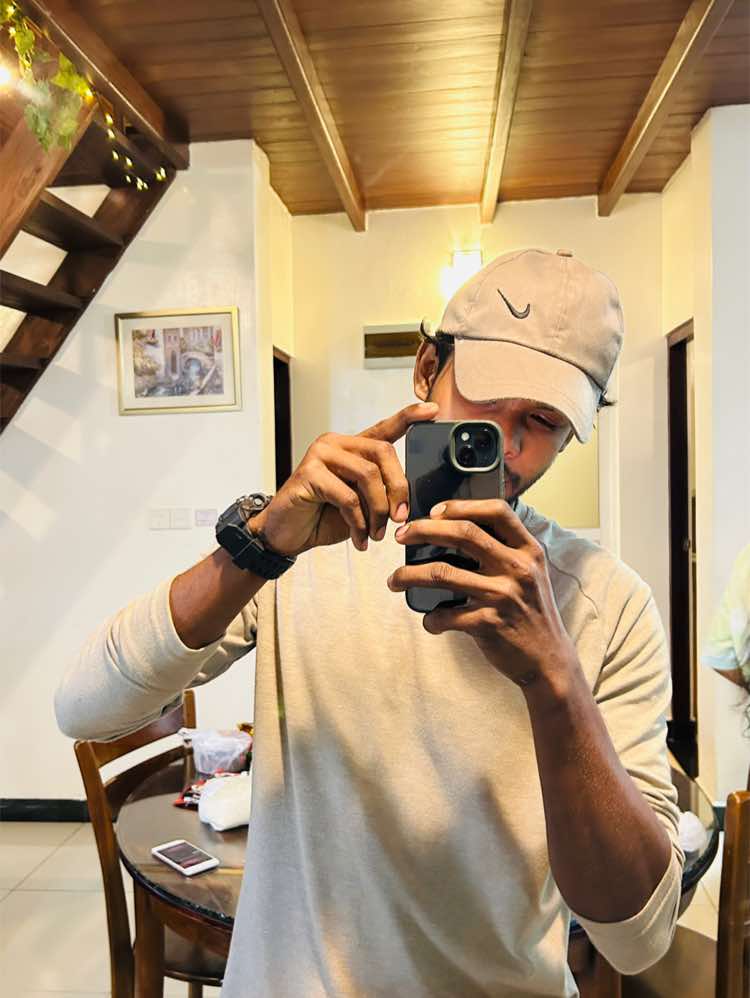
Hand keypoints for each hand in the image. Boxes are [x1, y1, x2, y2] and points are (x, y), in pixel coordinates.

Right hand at [249, 402, 439, 557]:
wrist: (287, 535)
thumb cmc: (323, 517)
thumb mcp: (361, 505)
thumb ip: (379, 493)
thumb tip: (405, 502)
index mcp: (351, 447)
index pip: (384, 428)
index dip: (409, 417)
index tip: (433, 410)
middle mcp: (335, 443)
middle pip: (382, 453)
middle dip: (398, 489)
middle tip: (400, 518)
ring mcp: (320, 455)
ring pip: (367, 475)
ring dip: (378, 511)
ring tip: (376, 534)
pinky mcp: (308, 473)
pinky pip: (347, 497)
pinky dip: (358, 522)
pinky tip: (360, 538)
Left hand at [386, 499, 576, 687]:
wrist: (549, 660)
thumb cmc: (531, 612)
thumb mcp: (531, 573)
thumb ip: (506, 550)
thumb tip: (455, 529)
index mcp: (528, 549)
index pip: (496, 511)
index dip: (461, 506)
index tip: (434, 511)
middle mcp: (517, 567)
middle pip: (463, 534)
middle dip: (423, 530)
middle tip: (401, 537)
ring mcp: (503, 595)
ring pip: (442, 573)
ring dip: (409, 575)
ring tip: (394, 579)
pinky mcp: (489, 623)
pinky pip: (445, 615)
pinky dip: (430, 619)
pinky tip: (430, 621)